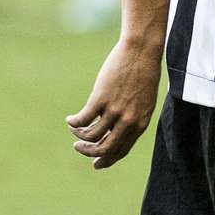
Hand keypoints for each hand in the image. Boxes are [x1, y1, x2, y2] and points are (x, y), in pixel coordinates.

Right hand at [66, 39, 161, 168]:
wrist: (142, 50)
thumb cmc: (144, 72)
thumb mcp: (144, 99)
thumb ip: (134, 116)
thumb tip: (117, 128)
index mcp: (140, 123)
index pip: (121, 150)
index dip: (107, 160)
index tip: (95, 163)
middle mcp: (128, 121)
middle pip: (105, 149)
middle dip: (89, 153)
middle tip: (78, 148)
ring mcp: (115, 110)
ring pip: (91, 136)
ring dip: (79, 136)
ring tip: (74, 130)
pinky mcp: (101, 98)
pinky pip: (83, 119)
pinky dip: (73, 123)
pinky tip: (70, 119)